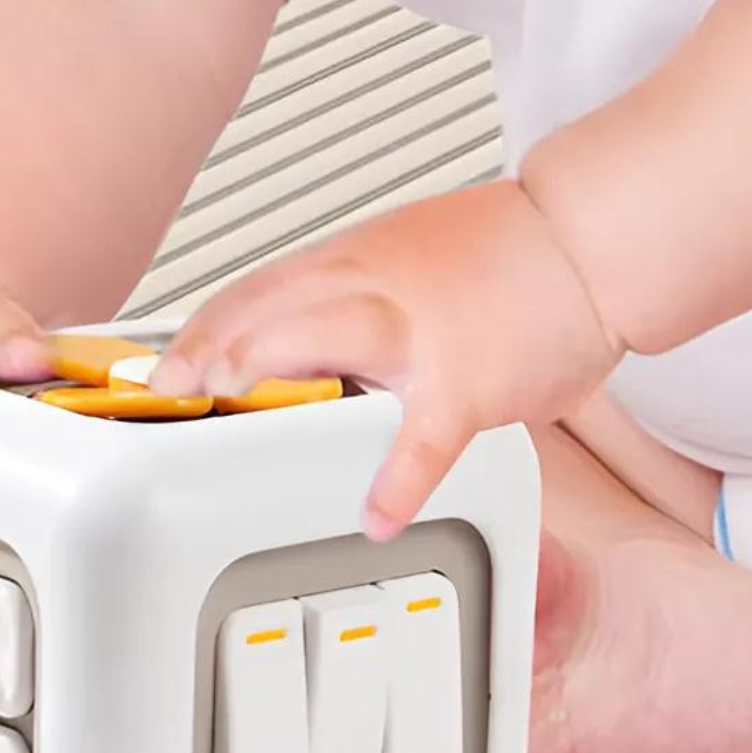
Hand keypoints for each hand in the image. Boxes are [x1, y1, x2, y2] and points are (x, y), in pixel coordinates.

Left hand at [146, 178, 620, 541]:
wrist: (589, 240)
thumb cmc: (510, 255)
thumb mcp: (410, 256)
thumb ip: (351, 301)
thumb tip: (299, 348)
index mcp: (357, 259)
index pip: (256, 289)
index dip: (200, 329)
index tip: (161, 367)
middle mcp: (376, 285)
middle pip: (270, 305)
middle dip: (208, 347)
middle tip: (165, 391)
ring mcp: (420, 331)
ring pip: (324, 337)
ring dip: (265, 372)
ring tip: (226, 421)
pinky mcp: (468, 381)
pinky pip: (421, 435)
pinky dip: (394, 477)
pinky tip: (376, 512)